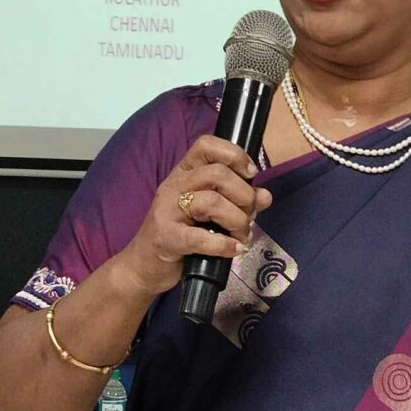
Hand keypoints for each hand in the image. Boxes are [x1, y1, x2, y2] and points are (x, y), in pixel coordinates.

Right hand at [117, 136, 271, 294]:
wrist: (145, 265)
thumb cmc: (181, 234)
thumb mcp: (211, 213)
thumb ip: (237, 201)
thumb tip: (265, 195)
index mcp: (184, 173)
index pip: (206, 145)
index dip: (234, 154)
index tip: (251, 174)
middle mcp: (174, 186)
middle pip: (217, 174)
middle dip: (243, 195)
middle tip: (250, 215)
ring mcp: (167, 211)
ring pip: (211, 202)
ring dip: (237, 221)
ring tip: (242, 236)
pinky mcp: (166, 238)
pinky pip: (199, 237)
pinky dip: (224, 245)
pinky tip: (234, 250)